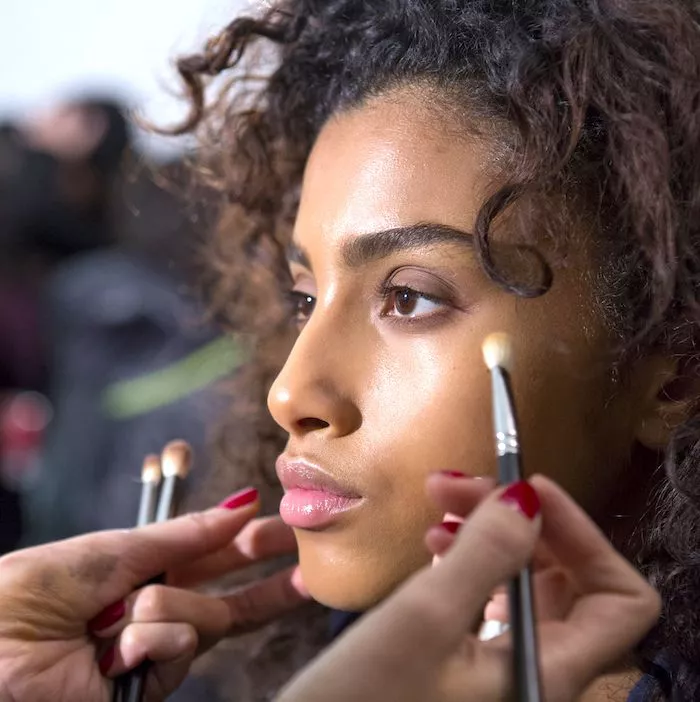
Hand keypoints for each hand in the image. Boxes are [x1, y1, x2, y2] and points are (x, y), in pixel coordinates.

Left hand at [0, 489, 308, 701]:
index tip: (282, 524)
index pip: (208, 554)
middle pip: (227, 595)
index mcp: (141, 572)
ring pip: (203, 617)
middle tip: (306, 563)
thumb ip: (184, 533)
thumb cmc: (33, 593)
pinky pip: (178, 646)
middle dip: (266, 578)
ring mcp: (153, 653)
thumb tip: (241, 505)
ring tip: (116, 619)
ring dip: (163, 608)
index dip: (245, 540)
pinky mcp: (151, 686)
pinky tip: (116, 651)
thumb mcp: (113, 547)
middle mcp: (154, 613)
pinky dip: (148, 639)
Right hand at [276, 475, 659, 701]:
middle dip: (522, 521)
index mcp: (548, 671)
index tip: (526, 491)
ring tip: (441, 506)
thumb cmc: (363, 700)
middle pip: (569, 581)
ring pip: (526, 585)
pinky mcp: (468, 664)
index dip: (585, 536)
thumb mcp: (424, 619)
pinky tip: (435, 544)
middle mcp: (537, 672)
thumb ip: (485, 555)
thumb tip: (527, 498)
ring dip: (492, 534)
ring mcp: (503, 670)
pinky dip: (471, 561)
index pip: (620, 600)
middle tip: (461, 485)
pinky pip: (491, 599)